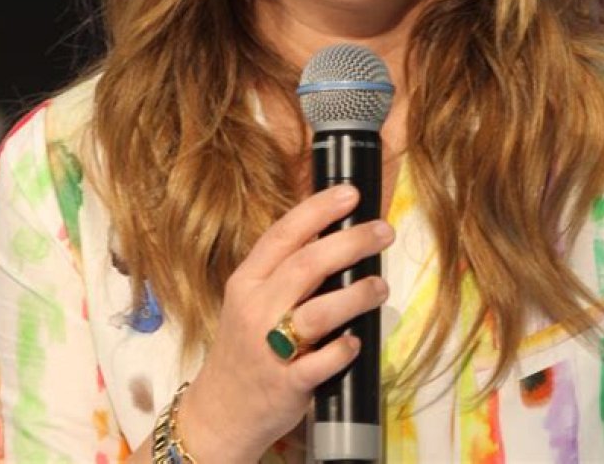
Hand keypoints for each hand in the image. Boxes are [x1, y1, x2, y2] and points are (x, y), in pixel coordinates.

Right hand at [177, 184, 393, 462]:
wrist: (219, 411)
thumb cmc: (246, 344)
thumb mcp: (252, 299)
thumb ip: (284, 270)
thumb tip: (338, 233)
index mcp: (246, 280)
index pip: (283, 234)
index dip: (318, 209)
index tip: (351, 194)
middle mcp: (254, 308)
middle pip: (306, 265)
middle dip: (350, 243)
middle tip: (384, 231)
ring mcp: (268, 348)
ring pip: (317, 313)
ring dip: (356, 295)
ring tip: (381, 286)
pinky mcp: (285, 384)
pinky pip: (319, 363)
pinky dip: (342, 349)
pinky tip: (357, 341)